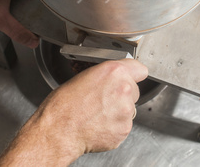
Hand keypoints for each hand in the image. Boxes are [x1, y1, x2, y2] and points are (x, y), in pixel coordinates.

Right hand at [0, 59, 147, 165]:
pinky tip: (99, 124)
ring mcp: (126, 111)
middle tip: (104, 99)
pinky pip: (124, 125)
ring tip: (98, 113)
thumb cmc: (64, 103)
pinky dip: (114, 126)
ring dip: (118, 111)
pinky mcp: (124, 129)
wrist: (58, 130)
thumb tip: (115, 77)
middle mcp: (124, 89)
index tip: (131, 77)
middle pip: (134, 90)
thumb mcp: (85, 76)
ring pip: (129, 109)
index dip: (133, 74)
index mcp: (115, 71)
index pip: (140, 69)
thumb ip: (108, 74)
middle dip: (123, 94)